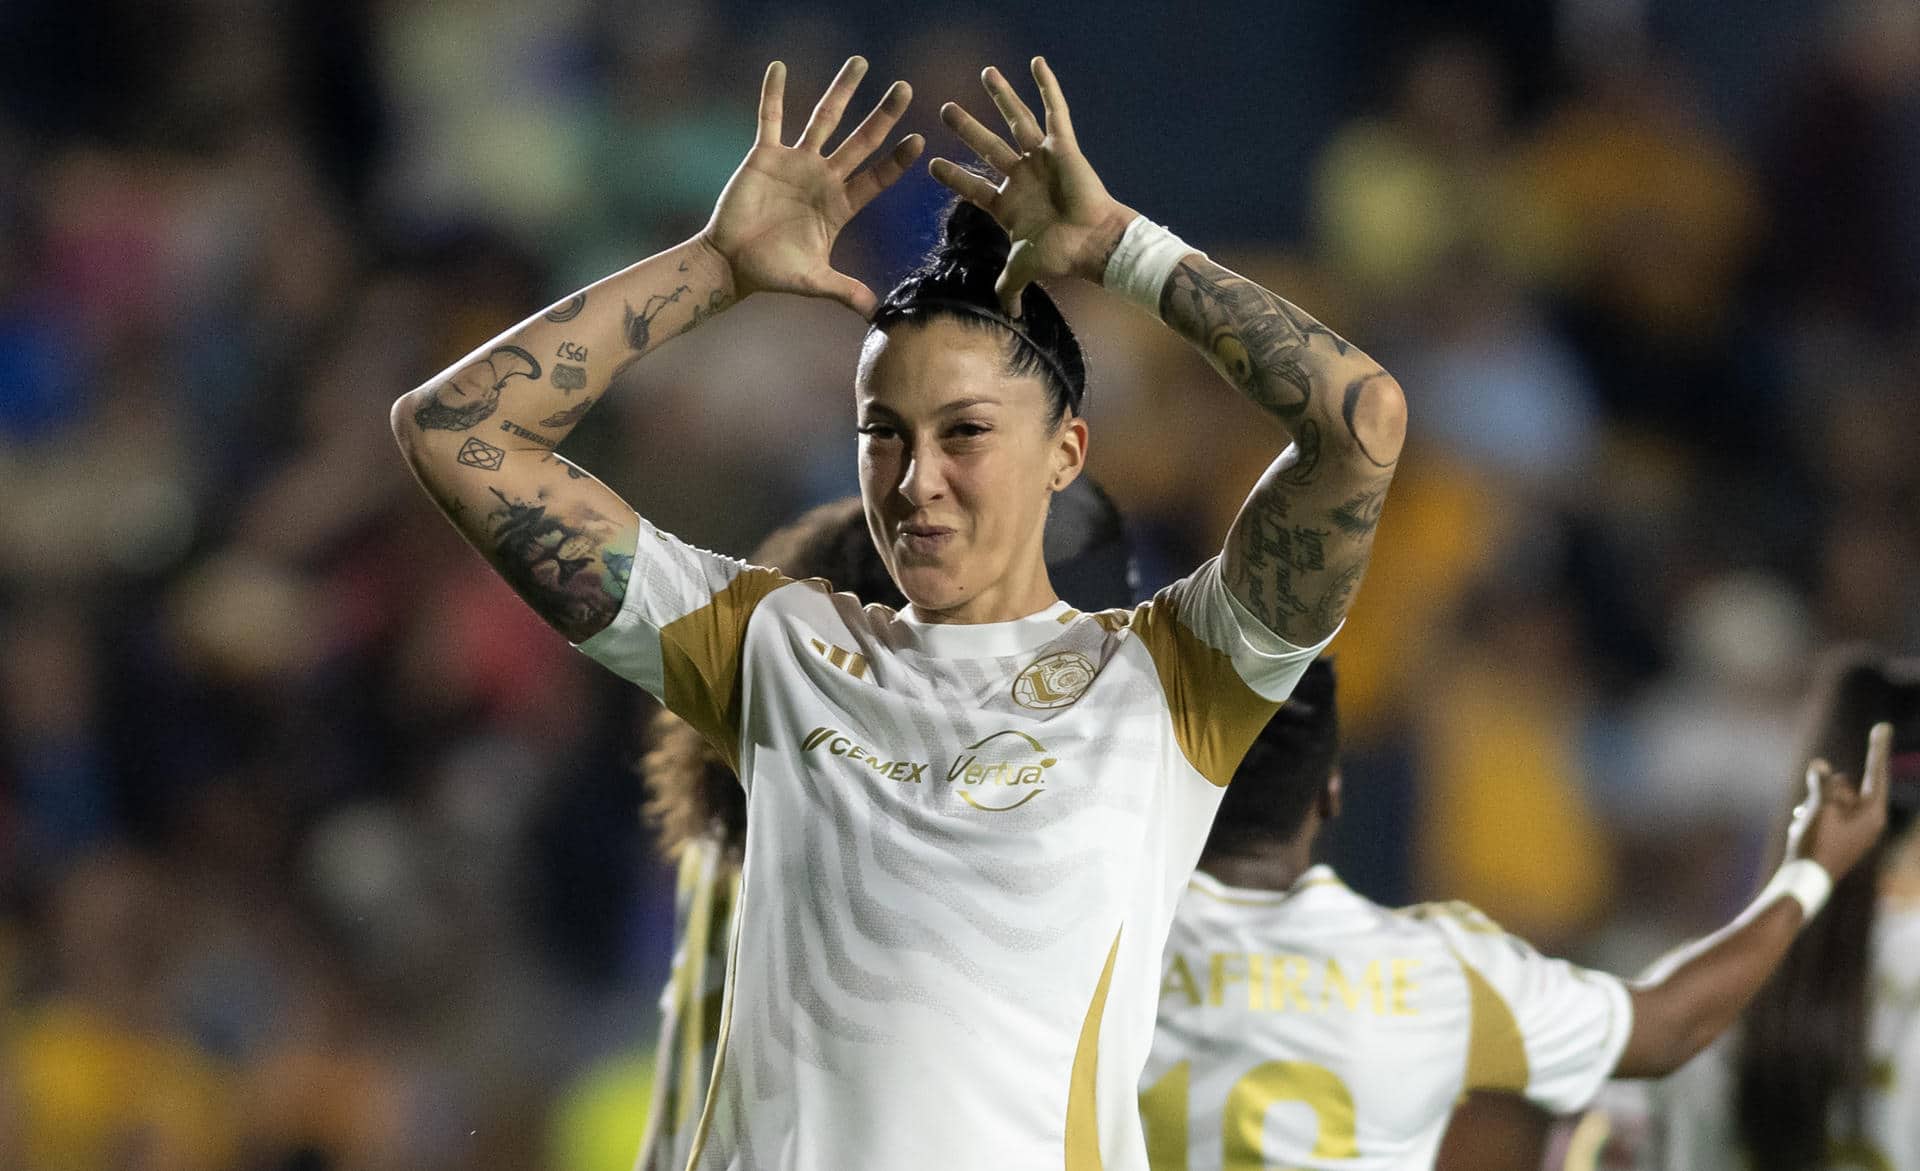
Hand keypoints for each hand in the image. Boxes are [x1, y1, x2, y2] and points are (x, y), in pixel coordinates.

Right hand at [702, 57, 923, 317]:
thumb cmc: (773, 272)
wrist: (732, 263)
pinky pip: (770, 118)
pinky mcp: (765, 156)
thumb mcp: (814, 281)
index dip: (897, 161)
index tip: (919, 139)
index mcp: (840, 205)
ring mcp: (796, 164)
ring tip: (861, 63)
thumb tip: (876, 314)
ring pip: (824, 119)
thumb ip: (844, 290)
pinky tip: (779, 66)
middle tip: (905, 88)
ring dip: (842, 91)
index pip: (877, 178)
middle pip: (861, 140)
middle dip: (883, 115)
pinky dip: (773, 93)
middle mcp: (824, 178)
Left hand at [930, 57, 1135, 313]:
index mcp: (1008, 204)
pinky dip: (1047, 87)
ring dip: (1002, 98)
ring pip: (1016, 122)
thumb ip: (1010, 286)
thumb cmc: (1063, 254)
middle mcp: (1022, 177)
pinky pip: (1054, 111)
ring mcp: (1042, 159)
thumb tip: (1008, 313)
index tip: (930, 165)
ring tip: (985, 73)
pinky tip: (1036, 63)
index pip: (973, 186)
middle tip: (944, 109)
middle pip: (987, 146)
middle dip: (966, 128)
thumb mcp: (1025, 268)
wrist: (1095, 243)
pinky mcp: (1064, 147)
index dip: (953, 177)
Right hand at [1787, 721, 1893, 879]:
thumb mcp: (1819, 808)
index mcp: (1874, 813)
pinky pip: (1828, 813)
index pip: (1877, 772)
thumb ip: (1821, 784)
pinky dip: (1814, 814)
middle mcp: (1870, 821)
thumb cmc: (1817, 844)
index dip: (1877, 748)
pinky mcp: (1842, 837)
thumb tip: (1820, 764)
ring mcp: (1856, 830)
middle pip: (1848, 786)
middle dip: (1827, 789)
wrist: (1805, 881)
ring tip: (1804, 821)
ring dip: (1817, 802)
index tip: (1882, 726)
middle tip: (1815, 810)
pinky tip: (1801, 827)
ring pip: (1835, 799)